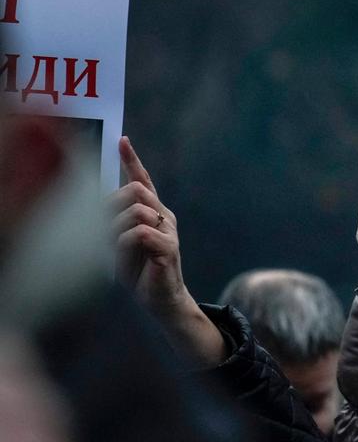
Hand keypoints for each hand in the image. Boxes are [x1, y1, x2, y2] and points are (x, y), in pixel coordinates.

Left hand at [109, 137, 223, 364]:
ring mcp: (169, 231)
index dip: (132, 160)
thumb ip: (116, 223)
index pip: (144, 181)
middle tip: (104, 230)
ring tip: (114, 250)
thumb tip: (104, 206)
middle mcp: (165, 216)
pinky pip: (140, 233)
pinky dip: (124, 243)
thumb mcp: (121, 244)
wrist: (162, 301)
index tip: (122, 140)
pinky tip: (126, 255)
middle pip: (136, 190)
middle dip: (112, 206)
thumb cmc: (140, 273)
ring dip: (115, 230)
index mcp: (154, 212)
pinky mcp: (169, 248)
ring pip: (136, 210)